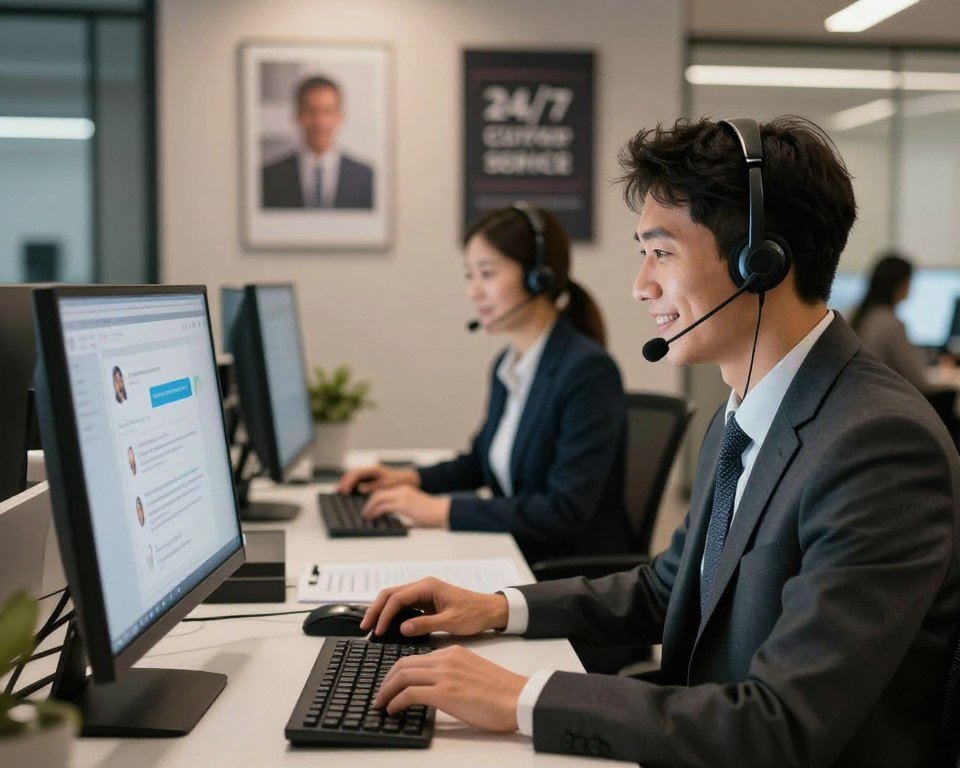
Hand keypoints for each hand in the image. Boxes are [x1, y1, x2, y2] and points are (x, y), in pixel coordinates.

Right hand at [337, 464, 418, 493]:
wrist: (409, 479)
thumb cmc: (399, 482)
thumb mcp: (387, 485)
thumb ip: (373, 486)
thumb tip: (360, 488)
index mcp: (374, 469)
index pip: (356, 473)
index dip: (349, 482)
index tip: (344, 490)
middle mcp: (371, 469)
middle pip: (353, 473)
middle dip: (345, 481)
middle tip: (338, 491)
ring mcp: (371, 473)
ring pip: (355, 475)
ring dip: (347, 482)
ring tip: (340, 490)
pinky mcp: (372, 478)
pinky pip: (359, 479)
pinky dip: (352, 484)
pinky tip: (349, 491)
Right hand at [360, 577, 508, 637]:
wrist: (489, 610)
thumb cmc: (474, 614)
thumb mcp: (451, 622)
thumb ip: (426, 624)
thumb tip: (402, 628)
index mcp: (428, 587)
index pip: (397, 598)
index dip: (385, 614)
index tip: (378, 631)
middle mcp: (423, 586)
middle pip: (390, 594)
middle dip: (376, 609)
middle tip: (365, 627)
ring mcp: (423, 593)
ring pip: (394, 598)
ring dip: (381, 611)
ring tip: (371, 627)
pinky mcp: (425, 601)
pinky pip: (403, 605)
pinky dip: (391, 613)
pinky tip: (386, 625)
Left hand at [362, 486, 449, 526]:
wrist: (442, 511)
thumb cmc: (432, 514)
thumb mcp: (414, 512)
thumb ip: (405, 516)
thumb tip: (398, 525)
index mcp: (405, 490)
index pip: (384, 492)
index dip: (375, 500)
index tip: (370, 508)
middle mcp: (402, 490)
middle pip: (378, 494)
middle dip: (369, 503)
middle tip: (365, 512)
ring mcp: (402, 496)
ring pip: (378, 498)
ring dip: (369, 507)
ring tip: (366, 516)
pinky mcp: (403, 504)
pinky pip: (383, 507)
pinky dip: (375, 512)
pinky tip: (373, 517)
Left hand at [374, 645, 525, 731]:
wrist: (519, 697)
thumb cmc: (502, 691)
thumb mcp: (473, 671)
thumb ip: (453, 672)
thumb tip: (436, 686)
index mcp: (453, 652)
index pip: (416, 657)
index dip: (399, 671)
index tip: (392, 683)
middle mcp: (446, 659)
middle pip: (404, 664)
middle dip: (387, 679)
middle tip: (380, 694)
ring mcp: (445, 675)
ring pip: (402, 676)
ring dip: (387, 691)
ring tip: (382, 703)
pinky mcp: (445, 693)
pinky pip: (410, 694)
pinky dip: (396, 702)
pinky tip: (393, 710)